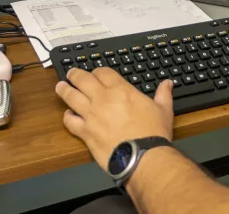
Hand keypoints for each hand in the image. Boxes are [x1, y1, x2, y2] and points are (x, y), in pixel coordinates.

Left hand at [55, 68, 174, 171]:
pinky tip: (68, 115)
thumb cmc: (153, 133)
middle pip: (82, 79)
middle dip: (75, 74)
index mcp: (121, 90)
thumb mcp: (163, 109)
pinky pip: (70, 121)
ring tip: (60, 86)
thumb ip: (163, 94)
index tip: (96, 73)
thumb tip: (167, 84)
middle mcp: (103, 99)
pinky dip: (67, 116)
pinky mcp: (85, 132)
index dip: (97, 71)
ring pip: (71, 96)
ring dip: (64, 90)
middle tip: (71, 73)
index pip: (102, 72)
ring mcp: (91, 115)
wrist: (142, 157)